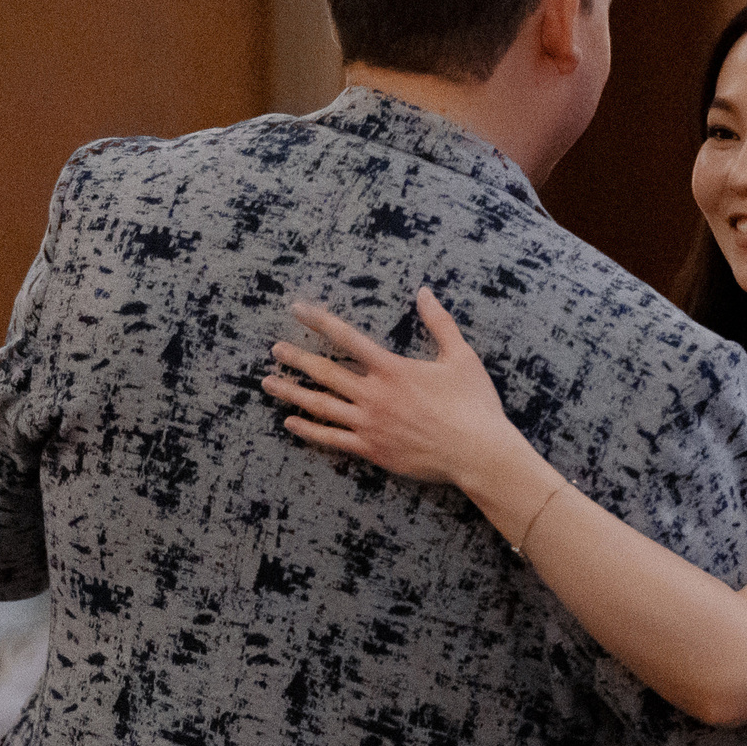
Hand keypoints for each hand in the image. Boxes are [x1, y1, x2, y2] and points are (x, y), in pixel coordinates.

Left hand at [264, 289, 517, 489]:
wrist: (478, 453)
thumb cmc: (474, 405)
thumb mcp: (461, 357)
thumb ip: (440, 323)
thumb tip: (425, 292)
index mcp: (393, 369)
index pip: (347, 338)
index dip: (319, 321)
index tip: (298, 309)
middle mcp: (375, 395)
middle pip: (325, 372)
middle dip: (296, 359)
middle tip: (275, 350)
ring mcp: (370, 424)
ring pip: (321, 405)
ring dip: (292, 393)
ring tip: (269, 383)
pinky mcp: (372, 450)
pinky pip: (332, 439)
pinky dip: (309, 430)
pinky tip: (290, 422)